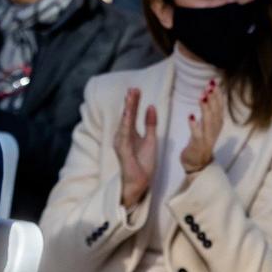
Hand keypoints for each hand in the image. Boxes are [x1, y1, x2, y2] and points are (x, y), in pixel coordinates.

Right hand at [114, 87, 158, 208]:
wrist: (139, 182)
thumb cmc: (143, 163)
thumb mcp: (151, 140)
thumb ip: (150, 124)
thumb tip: (151, 106)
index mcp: (129, 133)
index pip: (131, 115)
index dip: (133, 102)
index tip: (136, 89)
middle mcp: (122, 136)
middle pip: (126, 116)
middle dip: (130, 102)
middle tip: (133, 88)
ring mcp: (121, 143)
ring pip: (125, 122)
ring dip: (128, 109)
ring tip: (131, 96)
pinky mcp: (122, 151)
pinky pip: (124, 135)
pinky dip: (126, 124)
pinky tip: (128, 115)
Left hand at [181, 80, 222, 176]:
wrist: (197, 166)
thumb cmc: (200, 145)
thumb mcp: (206, 127)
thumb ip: (208, 114)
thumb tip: (209, 96)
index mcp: (216, 126)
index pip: (219, 108)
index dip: (218, 96)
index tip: (215, 83)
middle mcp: (214, 132)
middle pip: (216, 113)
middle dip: (214, 99)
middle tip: (210, 85)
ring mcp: (206, 139)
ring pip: (209, 123)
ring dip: (206, 109)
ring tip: (202, 96)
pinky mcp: (197, 147)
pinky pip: (197, 136)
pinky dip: (195, 126)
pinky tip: (191, 116)